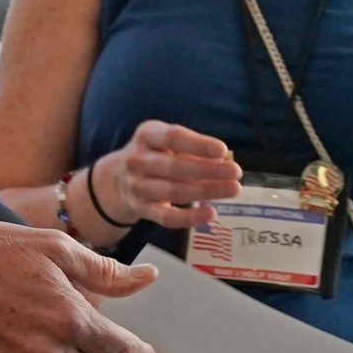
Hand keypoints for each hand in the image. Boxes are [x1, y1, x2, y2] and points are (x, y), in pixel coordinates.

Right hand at [88, 121, 244, 230]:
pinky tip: (211, 213)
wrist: (116, 179)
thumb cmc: (154, 154)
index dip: (198, 145)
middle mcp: (137, 161)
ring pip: (173, 191)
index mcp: (146, 135)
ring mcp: (137, 187)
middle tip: (236, 172)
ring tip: (232, 189)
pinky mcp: (142, 209)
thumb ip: (191, 148)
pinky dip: (190, 217)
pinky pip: (166, 217)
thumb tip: (224, 161)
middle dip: (207, 170)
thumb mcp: (165, 140)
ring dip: (205, 191)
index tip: (223, 151)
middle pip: (173, 167)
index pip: (172, 138)